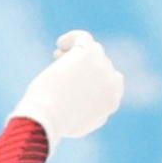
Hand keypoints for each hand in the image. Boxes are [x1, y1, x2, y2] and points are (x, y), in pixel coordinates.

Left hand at [9, 30, 125, 141]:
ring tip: (57, 56)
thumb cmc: (57, 124)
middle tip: (61, 68)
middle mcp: (111, 82)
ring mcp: (102, 67)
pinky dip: (73, 38)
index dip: (94, 76)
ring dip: (76, 53)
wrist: (49, 118)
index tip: (76, 79)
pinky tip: (60, 44)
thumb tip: (87, 97)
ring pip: (93, 51)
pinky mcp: (88, 54)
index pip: (110, 81)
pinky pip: (83, 38)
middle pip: (100, 65)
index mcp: (112, 101)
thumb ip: (89, 110)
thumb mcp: (79, 124)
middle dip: (82, 65)